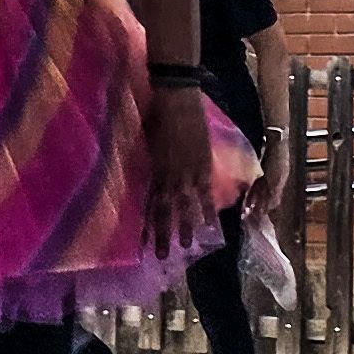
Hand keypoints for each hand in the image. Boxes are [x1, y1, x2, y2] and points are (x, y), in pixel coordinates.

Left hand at [144, 84, 215, 262]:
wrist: (176, 97)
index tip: (142, 242)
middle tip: (162, 256)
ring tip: (185, 246)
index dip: (146, 223)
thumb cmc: (155, 114)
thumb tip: (143, 176)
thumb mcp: (144, 141)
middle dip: (163, 233)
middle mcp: (169, 176)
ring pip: (186, 206)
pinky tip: (211, 226)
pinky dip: (208, 210)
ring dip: (185, 227)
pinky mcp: (203, 166)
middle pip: (165, 210)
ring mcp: (188, 172)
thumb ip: (146, 162)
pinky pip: (206, 193)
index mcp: (153, 170)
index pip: (149, 203)